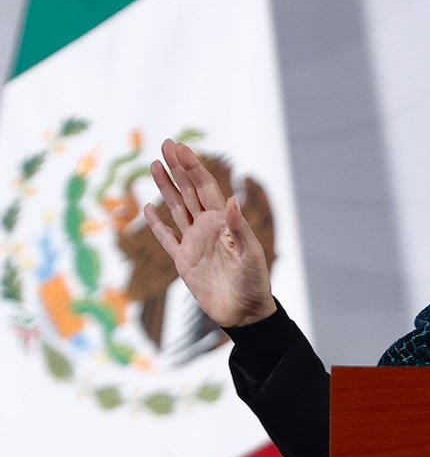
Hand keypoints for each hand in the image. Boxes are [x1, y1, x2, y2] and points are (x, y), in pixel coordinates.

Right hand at [145, 139, 275, 327]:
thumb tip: (229, 200)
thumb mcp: (250, 254)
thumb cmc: (254, 282)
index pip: (205, 188)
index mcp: (223, 222)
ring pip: (176, 208)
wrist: (245, 312)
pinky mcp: (184, 262)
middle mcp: (207, 227)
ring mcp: (194, 243)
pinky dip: (157, 224)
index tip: (180, 147)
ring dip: (166, 188)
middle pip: (189, 191)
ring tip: (154, 165)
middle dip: (177, 168)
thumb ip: (238, 228)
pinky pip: (167, 238)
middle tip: (165, 144)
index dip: (193, 167)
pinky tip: (148, 208)